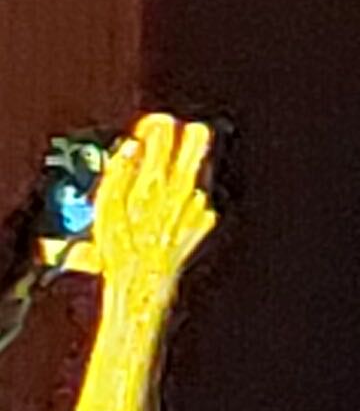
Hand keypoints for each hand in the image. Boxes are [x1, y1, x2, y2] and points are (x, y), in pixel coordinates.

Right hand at [68, 115, 216, 300]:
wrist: (142, 285)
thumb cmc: (119, 250)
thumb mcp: (105, 210)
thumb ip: (119, 173)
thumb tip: (131, 146)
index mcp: (153, 180)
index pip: (165, 132)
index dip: (156, 125)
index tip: (150, 127)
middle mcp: (181, 186)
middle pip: (199, 138)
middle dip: (185, 134)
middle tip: (169, 143)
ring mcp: (197, 202)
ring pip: (198, 168)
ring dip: (181, 171)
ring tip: (159, 192)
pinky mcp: (204, 218)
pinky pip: (197, 198)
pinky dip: (184, 201)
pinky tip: (166, 216)